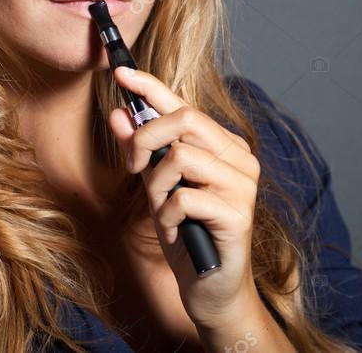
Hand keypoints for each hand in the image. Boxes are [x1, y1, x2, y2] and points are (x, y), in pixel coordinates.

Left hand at [107, 66, 262, 330]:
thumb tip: (119, 113)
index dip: (151, 86)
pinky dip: (167, 215)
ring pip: (181, 157)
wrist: (212, 290)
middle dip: (146, 139)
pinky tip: (174, 230)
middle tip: (134, 169)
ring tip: (162, 209)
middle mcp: (240, 158)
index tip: (120, 70)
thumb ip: (141, 151)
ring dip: (157, 185)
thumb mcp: (155, 187)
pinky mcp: (238, 214)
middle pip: (186, 119)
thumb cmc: (186, 234)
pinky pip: (184, 197)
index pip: (184, 104)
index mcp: (223, 145)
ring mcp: (243, 185)